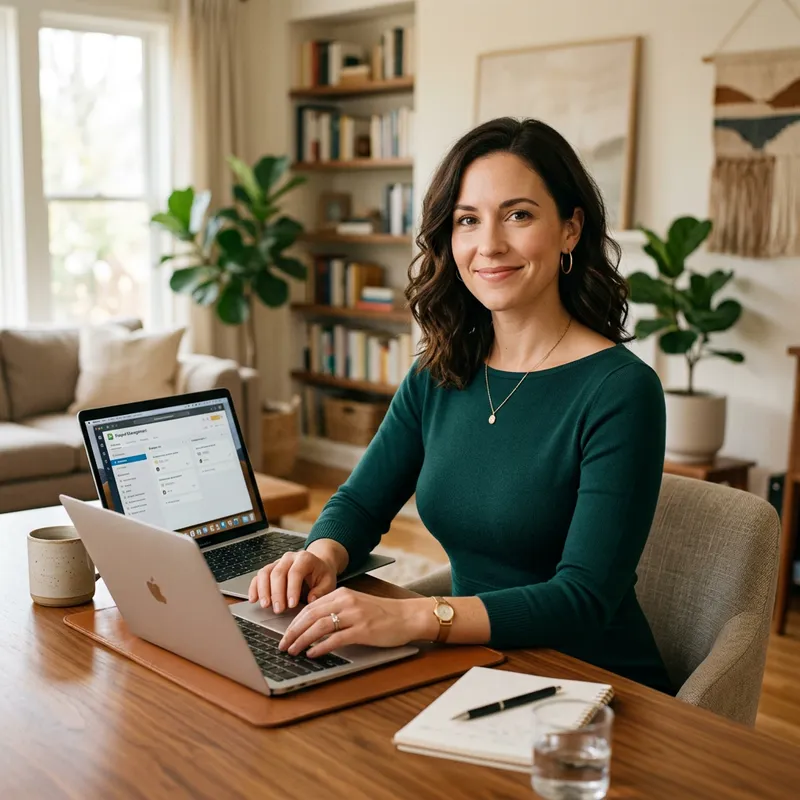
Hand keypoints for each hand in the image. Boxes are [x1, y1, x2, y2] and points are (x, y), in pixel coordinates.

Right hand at [247, 550, 336, 612]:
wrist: (318, 565)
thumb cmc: (322, 575)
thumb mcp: (328, 582)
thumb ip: (321, 591)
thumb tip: (310, 599)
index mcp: (305, 558)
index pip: (295, 572)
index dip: (292, 589)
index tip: (292, 604)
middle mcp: (289, 558)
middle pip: (278, 573)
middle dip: (277, 593)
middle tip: (279, 609)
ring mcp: (278, 562)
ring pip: (265, 573)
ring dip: (263, 590)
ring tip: (266, 606)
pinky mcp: (270, 569)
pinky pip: (258, 576)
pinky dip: (254, 587)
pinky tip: (254, 599)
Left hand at [278, 587, 422, 657]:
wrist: (408, 616)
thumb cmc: (384, 614)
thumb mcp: (357, 605)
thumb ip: (338, 610)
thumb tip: (314, 625)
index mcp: (343, 594)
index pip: (311, 606)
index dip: (295, 621)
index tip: (286, 633)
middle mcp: (346, 602)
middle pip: (311, 616)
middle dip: (293, 631)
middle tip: (282, 644)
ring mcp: (354, 616)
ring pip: (319, 627)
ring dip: (302, 640)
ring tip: (292, 651)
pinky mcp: (363, 630)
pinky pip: (335, 639)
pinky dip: (320, 647)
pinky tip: (312, 654)